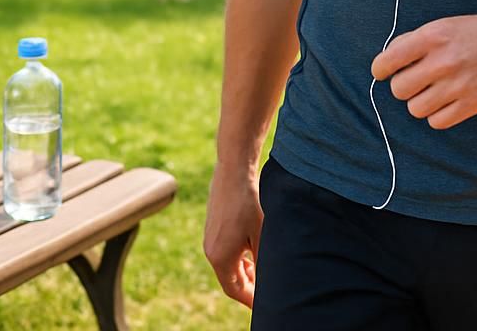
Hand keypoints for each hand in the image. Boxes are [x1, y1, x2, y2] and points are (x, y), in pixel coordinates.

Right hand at [203, 166, 262, 308]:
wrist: (233, 171)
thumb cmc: (250, 202)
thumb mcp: (262, 235)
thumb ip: (262, 261)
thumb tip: (267, 282)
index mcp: (220, 257)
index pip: (234, 290)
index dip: (250, 300)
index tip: (263, 305)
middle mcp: (210, 250)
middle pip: (230, 279)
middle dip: (248, 286)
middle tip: (266, 289)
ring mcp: (209, 239)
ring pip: (228, 266)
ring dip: (244, 271)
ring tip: (261, 269)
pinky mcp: (212, 228)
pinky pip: (224, 252)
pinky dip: (238, 258)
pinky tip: (252, 250)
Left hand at [370, 11, 476, 129]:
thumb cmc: (470, 33)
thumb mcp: (439, 26)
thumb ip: (411, 42)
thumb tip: (386, 64)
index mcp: (432, 38)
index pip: (388, 61)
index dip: (380, 69)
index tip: (383, 72)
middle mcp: (443, 62)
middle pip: (399, 89)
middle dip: (402, 86)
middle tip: (414, 80)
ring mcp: (458, 86)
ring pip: (415, 109)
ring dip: (419, 101)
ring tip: (431, 91)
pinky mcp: (471, 104)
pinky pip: (437, 122)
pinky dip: (436, 114)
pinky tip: (444, 102)